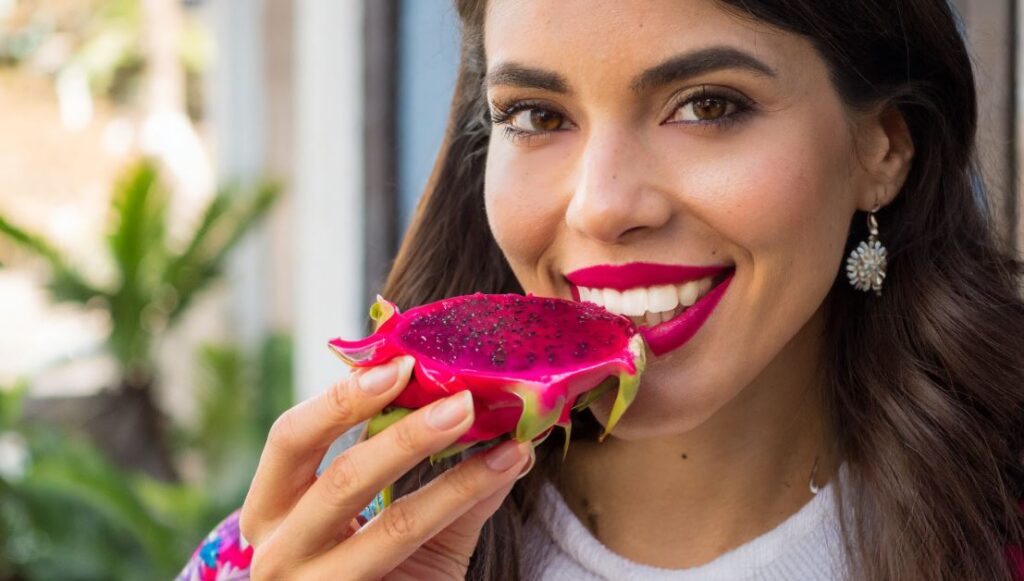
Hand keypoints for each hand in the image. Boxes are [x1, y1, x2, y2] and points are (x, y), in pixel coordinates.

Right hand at [239, 356, 534, 579]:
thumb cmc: (371, 572)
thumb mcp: (382, 519)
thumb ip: (421, 470)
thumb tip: (480, 410)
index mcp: (270, 509)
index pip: (291, 438)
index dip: (341, 399)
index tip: (399, 366)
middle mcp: (280, 551)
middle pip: (341, 479)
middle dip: (406, 437)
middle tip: (462, 403)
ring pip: (394, 528)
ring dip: (458, 480)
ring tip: (508, 447)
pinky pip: (427, 556)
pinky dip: (471, 509)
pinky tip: (502, 479)